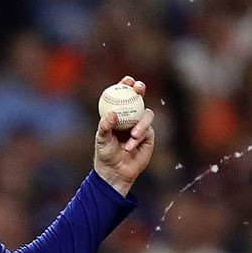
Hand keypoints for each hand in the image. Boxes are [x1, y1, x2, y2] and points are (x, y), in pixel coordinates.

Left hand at [93, 77, 156, 195]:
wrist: (115, 172)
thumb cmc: (105, 154)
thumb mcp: (102, 140)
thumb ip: (105, 126)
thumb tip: (112, 113)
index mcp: (118, 113)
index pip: (122, 94)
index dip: (126, 84)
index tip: (127, 80)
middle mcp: (131, 116)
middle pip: (138, 97)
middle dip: (140, 89)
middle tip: (138, 88)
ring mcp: (141, 125)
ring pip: (147, 114)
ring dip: (140, 123)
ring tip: (133, 135)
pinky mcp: (149, 136)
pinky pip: (148, 131)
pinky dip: (139, 137)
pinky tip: (130, 146)